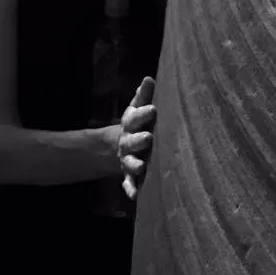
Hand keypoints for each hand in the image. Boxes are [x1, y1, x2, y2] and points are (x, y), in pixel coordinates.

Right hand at [117, 76, 155, 201]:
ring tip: (141, 167)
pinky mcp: (129, 175)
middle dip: (138, 140)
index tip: (154, 110)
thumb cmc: (138, 124)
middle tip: (149, 138)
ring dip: (134, 165)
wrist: (121, 145)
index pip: (135, 117)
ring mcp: (127, 159)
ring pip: (129, 163)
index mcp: (130, 124)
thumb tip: (149, 78)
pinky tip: (135, 195)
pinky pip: (128, 183)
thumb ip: (144, 97)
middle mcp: (127, 142)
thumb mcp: (138, 109)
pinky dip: (130, 189)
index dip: (143, 114)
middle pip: (131, 141)